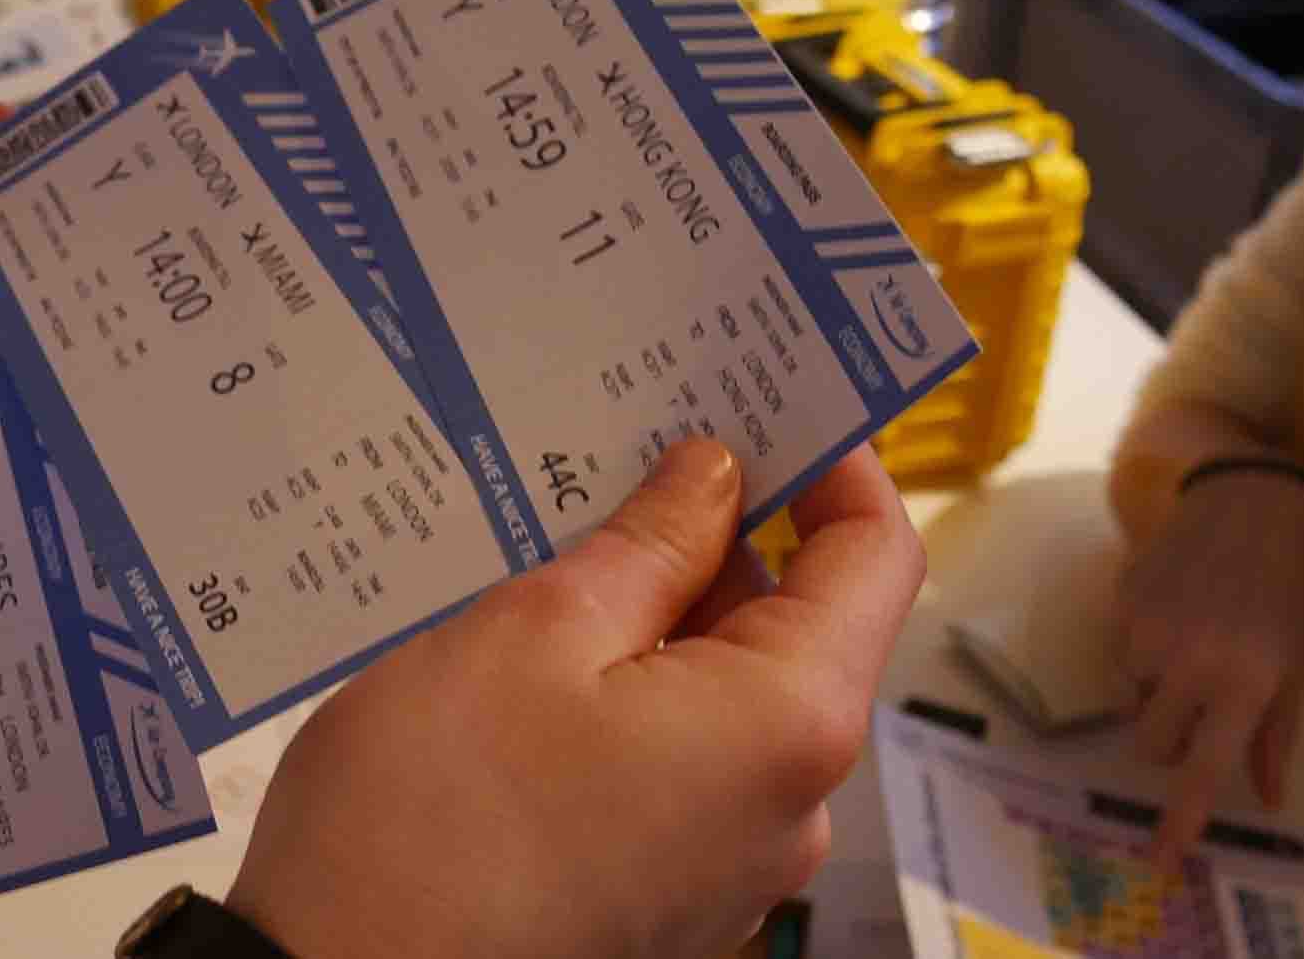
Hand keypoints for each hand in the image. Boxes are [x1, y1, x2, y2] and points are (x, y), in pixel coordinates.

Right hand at [228, 441, 925, 958]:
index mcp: (785, 726)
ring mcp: (725, 866)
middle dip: (722, 535)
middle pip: (795, 629)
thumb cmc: (428, 819)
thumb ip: (648, 545)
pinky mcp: (662, 900)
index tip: (775, 402)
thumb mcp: (534, 632)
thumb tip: (714, 478)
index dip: (835, 467)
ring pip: (725, 696)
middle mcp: (784, 808)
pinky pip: (678, 761)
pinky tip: (537, 654)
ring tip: (556, 548)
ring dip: (660, 613)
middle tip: (628, 449)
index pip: (875, 560)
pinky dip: (632, 692)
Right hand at [1114, 467, 1303, 865]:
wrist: (1249, 505)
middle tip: (1198, 708)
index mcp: (1244, 684)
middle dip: (1168, 739)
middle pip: (1151, 743)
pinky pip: (1118, 657)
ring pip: (1130, 700)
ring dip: (1153, 693)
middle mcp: (1191, 664)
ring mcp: (1148, 633)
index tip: (1163, 857)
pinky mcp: (1120, 606)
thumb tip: (1267, 797)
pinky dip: (1139, 654)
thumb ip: (1274, 737)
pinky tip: (1170, 617)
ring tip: (1187, 647)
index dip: (1181, 818)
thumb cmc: (1284, 593)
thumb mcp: (1293, 667)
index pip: (1205, 769)